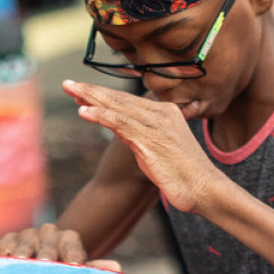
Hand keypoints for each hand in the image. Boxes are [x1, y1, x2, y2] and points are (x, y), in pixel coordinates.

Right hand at [0, 222, 120, 271]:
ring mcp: (22, 238)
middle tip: (43, 263)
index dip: (72, 254)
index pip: (72, 243)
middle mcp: (44, 234)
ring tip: (17, 261)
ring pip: (21, 242)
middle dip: (45, 252)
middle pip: (45, 241)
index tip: (73, 266)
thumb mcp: (79, 269)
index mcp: (66, 239)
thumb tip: (117, 269)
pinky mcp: (1, 244)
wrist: (39, 260)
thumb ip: (95, 269)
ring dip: (19, 251)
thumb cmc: (63, 270)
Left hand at [62, 81, 221, 215]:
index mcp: (165, 113)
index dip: (102, 95)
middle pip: (119, 98)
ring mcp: (156, 125)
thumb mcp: (160, 151)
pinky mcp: (150, 139)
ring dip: (90, 97)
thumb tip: (127, 134)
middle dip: (91, 90)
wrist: (204, 189)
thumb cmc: (184, 176)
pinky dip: (100, 116)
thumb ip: (143, 138)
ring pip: (117, 106)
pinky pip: (120, 123)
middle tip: (68, 84)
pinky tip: (83, 112)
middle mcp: (160, 114)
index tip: (82, 92)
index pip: (127, 100)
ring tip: (70, 90)